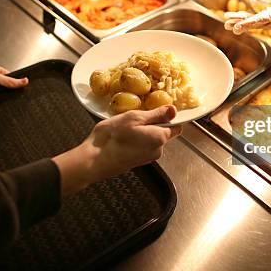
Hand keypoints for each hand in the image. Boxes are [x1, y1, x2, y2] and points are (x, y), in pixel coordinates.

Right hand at [52, 106, 181, 193]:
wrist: (94, 160)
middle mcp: (157, 150)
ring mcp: (147, 158)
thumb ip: (156, 114)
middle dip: (151, 124)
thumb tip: (173, 110)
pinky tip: (122, 137)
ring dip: (141, 131)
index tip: (155, 110)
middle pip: (162, 132)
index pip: (176, 126)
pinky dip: (135, 140)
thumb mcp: (135, 117)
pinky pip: (141, 146)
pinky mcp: (137, 162)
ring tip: (125, 128)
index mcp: (160, 138)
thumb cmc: (113, 137)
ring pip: (150, 139)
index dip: (168, 117)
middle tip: (134, 118)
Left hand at [224, 0, 270, 34]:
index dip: (250, 23)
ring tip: (227, 23)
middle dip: (242, 25)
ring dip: (240, 22)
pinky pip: (254, 21)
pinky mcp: (267, 21)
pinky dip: (243, 19)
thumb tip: (253, 0)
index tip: (239, 26)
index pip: (263, 18)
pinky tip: (232, 18)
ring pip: (253, 23)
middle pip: (256, 23)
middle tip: (229, 26)